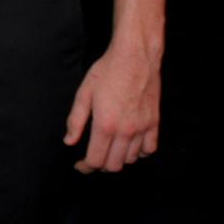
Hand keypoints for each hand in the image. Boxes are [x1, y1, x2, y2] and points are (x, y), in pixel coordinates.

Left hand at [63, 42, 160, 172]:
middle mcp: (125, 131)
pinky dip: (139, 153)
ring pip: (130, 159)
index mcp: (105, 125)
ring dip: (118, 159)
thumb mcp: (84, 92)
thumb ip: (76, 120)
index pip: (95, 160)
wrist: (135, 56)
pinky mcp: (154, 122)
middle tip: (93, 158)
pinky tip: (130, 145)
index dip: (85, 167)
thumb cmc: (107, 71)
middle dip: (100, 166)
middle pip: (113, 165)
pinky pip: (149, 149)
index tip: (79, 165)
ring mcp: (142, 128)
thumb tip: (69, 142)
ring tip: (109, 150)